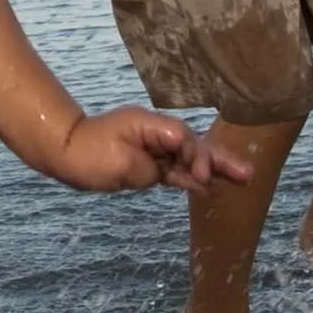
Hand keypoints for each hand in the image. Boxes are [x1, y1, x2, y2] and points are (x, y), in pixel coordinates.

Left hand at [52, 106, 250, 194]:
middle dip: (219, 160)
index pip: (183, 138)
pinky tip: (210, 186)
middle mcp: (155, 134)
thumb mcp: (119, 162)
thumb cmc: (88, 154)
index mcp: (150, 126)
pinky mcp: (149, 163)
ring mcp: (153, 147)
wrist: (64, 152)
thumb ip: (150, 168)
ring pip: (190, 158)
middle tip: (247, 174)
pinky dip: (192, 178)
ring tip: (242, 179)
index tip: (201, 176)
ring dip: (214, 169)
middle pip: (194, 145)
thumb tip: (172, 174)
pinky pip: (176, 170)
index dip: (196, 156)